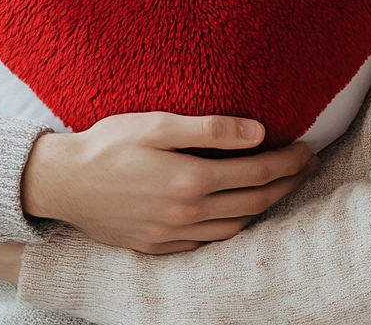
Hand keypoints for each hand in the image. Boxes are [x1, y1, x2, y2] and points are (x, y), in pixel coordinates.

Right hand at [21, 112, 317, 252]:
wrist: (62, 183)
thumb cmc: (108, 143)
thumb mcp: (157, 124)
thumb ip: (210, 129)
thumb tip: (258, 132)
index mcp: (191, 180)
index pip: (258, 173)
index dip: (289, 161)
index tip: (308, 148)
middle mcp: (188, 214)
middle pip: (254, 201)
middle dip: (287, 183)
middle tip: (306, 166)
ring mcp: (173, 235)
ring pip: (236, 226)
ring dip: (264, 207)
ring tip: (280, 186)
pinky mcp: (159, 247)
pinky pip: (209, 242)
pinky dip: (232, 226)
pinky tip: (237, 211)